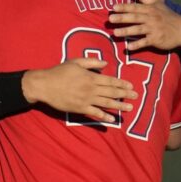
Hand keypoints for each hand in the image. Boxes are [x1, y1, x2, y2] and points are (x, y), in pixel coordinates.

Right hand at [21, 58, 137, 122]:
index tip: (130, 86)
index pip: (110, 80)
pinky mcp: (80, 108)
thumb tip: (106, 64)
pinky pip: (95, 113)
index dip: (122, 83)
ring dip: (119, 106)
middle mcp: (91, 89)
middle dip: (125, 94)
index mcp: (91, 76)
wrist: (45, 85)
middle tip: (135, 96)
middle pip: (111, 92)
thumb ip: (91, 62)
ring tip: (129, 108)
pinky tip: (113, 119)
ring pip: (106, 103)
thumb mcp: (75, 62)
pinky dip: (105, 116)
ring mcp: (86, 100)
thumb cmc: (59, 72)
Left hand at [109, 0, 180, 52]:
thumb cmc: (167, 15)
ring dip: (127, 31)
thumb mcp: (156, 3)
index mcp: (150, 9)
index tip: (114, 7)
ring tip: (115, 33)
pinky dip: (137, 44)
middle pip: (135, 17)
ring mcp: (154, 29)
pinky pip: (145, 42)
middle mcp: (151, 18)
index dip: (124, 7)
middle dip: (122, 18)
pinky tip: (129, 47)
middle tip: (110, 19)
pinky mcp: (157, 39)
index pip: (135, 7)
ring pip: (139, 29)